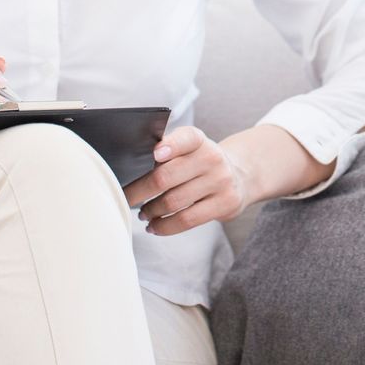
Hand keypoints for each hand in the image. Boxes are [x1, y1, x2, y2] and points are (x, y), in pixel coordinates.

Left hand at [123, 127, 253, 236]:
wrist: (238, 176)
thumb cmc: (199, 163)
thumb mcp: (188, 149)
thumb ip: (165, 151)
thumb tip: (131, 166)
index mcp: (198, 140)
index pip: (186, 138)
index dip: (171, 145)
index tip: (155, 154)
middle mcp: (212, 157)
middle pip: (166, 177)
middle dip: (139, 191)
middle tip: (126, 199)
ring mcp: (221, 181)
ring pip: (174, 202)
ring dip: (151, 211)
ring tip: (143, 214)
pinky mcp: (225, 203)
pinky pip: (187, 220)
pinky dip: (165, 226)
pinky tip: (155, 226)